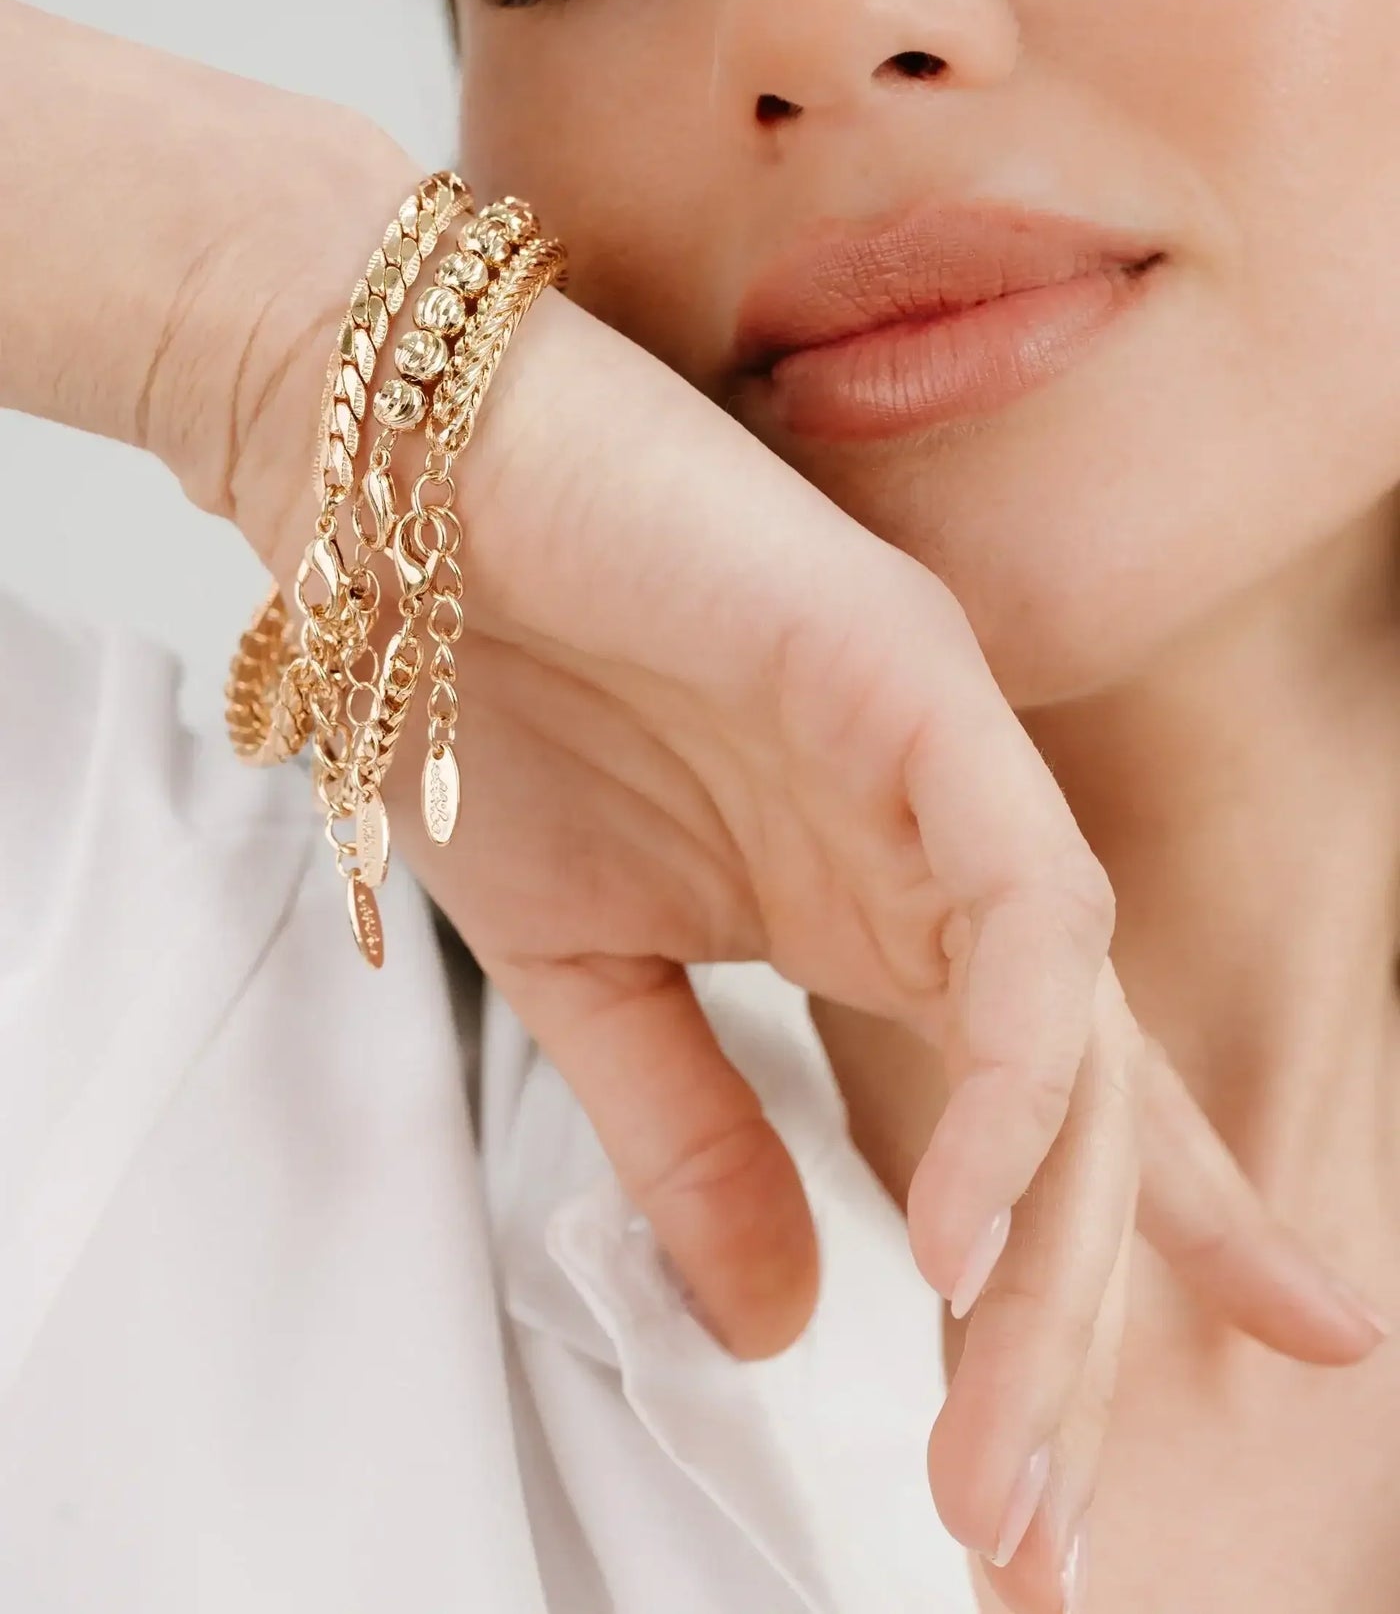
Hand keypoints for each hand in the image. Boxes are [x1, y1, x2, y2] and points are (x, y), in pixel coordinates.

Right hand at [223, 244, 1383, 1613]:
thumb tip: (773, 1321)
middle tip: (1028, 1539)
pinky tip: (964, 1227)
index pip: (1055, 1099)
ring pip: (1076, 1032)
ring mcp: (946, 762)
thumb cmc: (483, 701)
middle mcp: (945, 847)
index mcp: (875, 907)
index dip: (1137, 1251)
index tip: (1173, 1421)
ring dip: (1049, 1248)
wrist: (391, 502)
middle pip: (1079, 1115)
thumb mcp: (586, 968)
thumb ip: (688, 1129)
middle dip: (1071, 1334)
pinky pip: (1024, 905)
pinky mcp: (912, 680)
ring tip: (997, 1442)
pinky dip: (1013, 1069)